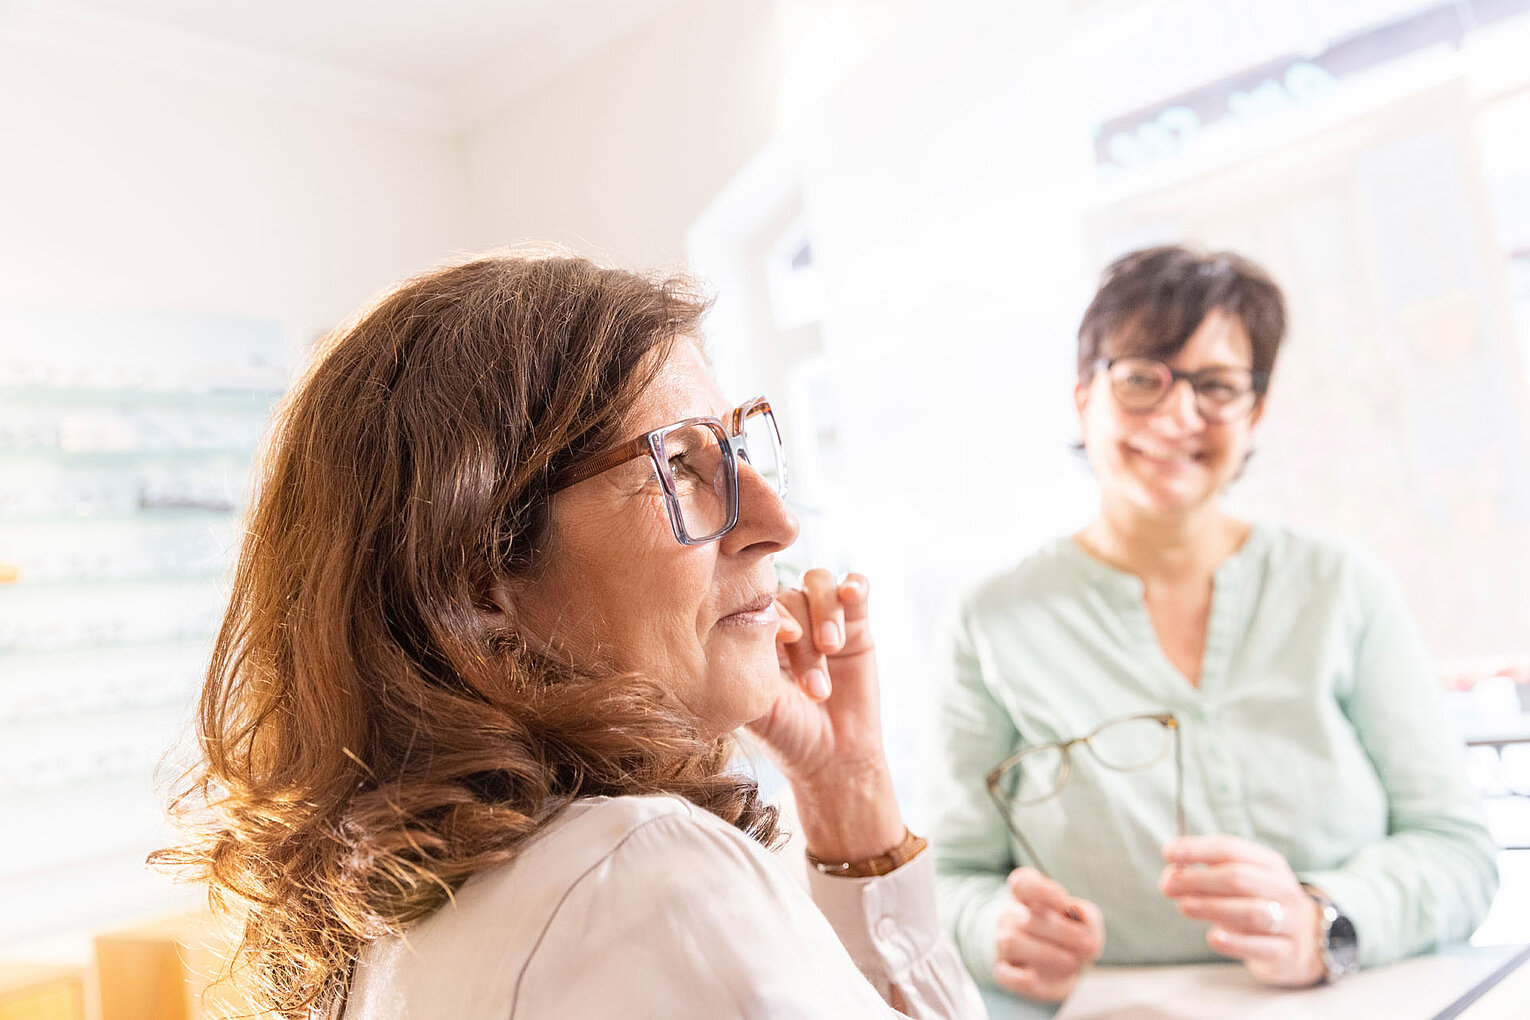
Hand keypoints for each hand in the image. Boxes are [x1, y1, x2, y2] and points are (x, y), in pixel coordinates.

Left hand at [747, 568, 881, 785]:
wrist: (832, 757)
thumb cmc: (786, 734)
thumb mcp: (756, 704)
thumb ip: (742, 668)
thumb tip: (719, 634)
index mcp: (754, 634)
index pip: (758, 601)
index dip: (774, 612)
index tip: (785, 639)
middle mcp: (786, 621)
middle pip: (791, 594)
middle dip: (805, 633)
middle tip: (813, 679)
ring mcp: (820, 619)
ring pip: (821, 584)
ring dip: (827, 614)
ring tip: (832, 649)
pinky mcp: (855, 624)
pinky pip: (856, 589)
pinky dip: (855, 585)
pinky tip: (852, 594)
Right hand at [993, 867, 1104, 1002]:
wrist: (1060, 969)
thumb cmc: (1071, 937)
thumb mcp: (1087, 923)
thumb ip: (1087, 916)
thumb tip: (1076, 910)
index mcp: (1027, 896)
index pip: (1023, 884)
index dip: (1041, 890)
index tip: (1063, 901)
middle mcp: (1011, 916)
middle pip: (1026, 917)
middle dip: (1062, 931)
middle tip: (1088, 943)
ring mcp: (1004, 944)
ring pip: (1012, 942)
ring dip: (1046, 953)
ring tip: (1071, 961)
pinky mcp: (1004, 972)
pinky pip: (1004, 973)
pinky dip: (1017, 977)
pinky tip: (1032, 977)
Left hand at [1160, 835, 1324, 986]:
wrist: (1305, 944)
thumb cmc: (1259, 905)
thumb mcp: (1240, 885)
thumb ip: (1207, 876)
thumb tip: (1172, 875)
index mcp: (1269, 864)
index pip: (1231, 849)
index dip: (1198, 849)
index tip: (1168, 853)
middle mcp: (1283, 889)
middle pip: (1240, 879)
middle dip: (1199, 880)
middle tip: (1168, 885)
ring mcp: (1290, 922)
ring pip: (1252, 912)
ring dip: (1213, 907)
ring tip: (1184, 907)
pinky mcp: (1287, 953)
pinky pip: (1261, 947)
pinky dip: (1235, 942)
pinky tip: (1213, 937)